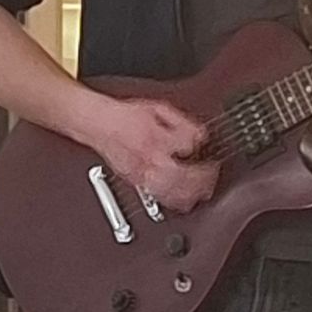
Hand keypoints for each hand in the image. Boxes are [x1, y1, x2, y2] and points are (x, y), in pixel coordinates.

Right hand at [83, 95, 218, 212]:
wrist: (100, 125)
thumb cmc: (125, 117)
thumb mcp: (158, 109)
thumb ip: (181, 122)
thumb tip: (199, 134)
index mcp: (157, 139)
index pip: (187, 147)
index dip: (201, 147)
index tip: (206, 147)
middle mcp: (150, 160)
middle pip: (183, 177)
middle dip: (203, 179)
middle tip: (211, 175)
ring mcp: (143, 175)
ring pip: (171, 193)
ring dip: (191, 195)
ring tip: (203, 191)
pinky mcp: (137, 183)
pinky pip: (159, 199)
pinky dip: (174, 202)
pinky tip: (184, 201)